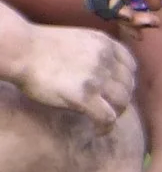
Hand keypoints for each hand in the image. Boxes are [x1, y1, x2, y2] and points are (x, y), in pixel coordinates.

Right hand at [11, 22, 137, 125]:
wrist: (22, 50)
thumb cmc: (41, 47)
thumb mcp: (80, 40)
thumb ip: (96, 52)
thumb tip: (103, 70)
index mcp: (106, 44)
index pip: (130, 67)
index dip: (126, 82)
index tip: (117, 91)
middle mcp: (107, 59)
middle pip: (128, 85)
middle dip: (122, 99)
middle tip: (111, 109)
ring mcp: (98, 78)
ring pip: (122, 102)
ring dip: (116, 114)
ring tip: (104, 120)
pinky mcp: (85, 96)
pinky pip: (107, 117)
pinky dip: (106, 127)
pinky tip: (98, 131)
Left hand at [82, 0, 161, 27]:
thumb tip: (156, 7)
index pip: (124, 3)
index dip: (136, 17)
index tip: (155, 26)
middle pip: (114, 8)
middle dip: (130, 23)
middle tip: (146, 32)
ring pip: (105, 5)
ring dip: (122, 17)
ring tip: (140, 23)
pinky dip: (111, 4)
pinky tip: (127, 11)